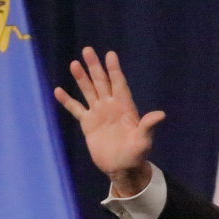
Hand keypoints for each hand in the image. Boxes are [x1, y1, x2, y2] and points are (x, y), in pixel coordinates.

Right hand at [54, 48, 164, 196]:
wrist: (121, 168)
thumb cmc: (136, 154)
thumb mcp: (144, 141)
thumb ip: (148, 126)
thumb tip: (161, 114)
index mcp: (125, 107)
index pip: (119, 84)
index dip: (114, 70)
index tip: (110, 55)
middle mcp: (110, 106)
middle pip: (101, 82)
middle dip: (95, 67)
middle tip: (87, 50)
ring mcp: (98, 113)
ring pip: (88, 91)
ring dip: (81, 78)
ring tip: (75, 64)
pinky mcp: (87, 123)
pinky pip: (76, 109)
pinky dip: (67, 101)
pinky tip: (58, 91)